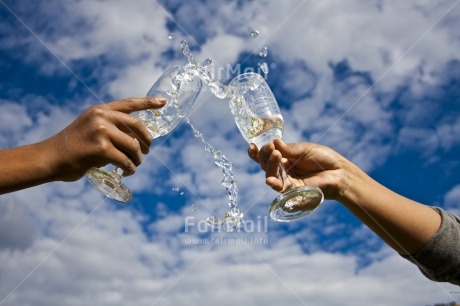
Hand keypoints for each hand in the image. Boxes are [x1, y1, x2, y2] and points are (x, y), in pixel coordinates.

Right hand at [46, 97, 165, 181]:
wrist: (50, 158)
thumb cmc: (73, 148)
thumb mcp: (91, 129)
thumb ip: (111, 128)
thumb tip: (137, 139)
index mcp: (100, 110)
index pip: (129, 103)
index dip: (148, 103)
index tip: (164, 102)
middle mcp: (101, 116)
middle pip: (136, 126)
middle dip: (147, 141)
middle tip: (148, 151)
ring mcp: (101, 131)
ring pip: (133, 145)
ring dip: (137, 159)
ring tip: (134, 166)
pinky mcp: (100, 148)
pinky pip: (125, 160)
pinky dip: (130, 168)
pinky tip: (127, 172)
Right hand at [248, 138, 349, 200]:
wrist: (339, 172)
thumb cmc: (324, 158)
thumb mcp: (304, 149)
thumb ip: (288, 149)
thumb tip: (273, 142)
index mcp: (284, 158)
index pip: (266, 155)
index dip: (258, 151)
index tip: (252, 145)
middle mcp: (283, 170)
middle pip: (265, 164)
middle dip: (264, 155)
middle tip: (271, 148)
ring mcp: (287, 181)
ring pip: (270, 175)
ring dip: (269, 165)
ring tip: (275, 154)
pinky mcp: (292, 191)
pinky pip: (279, 188)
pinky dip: (273, 183)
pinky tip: (270, 179)